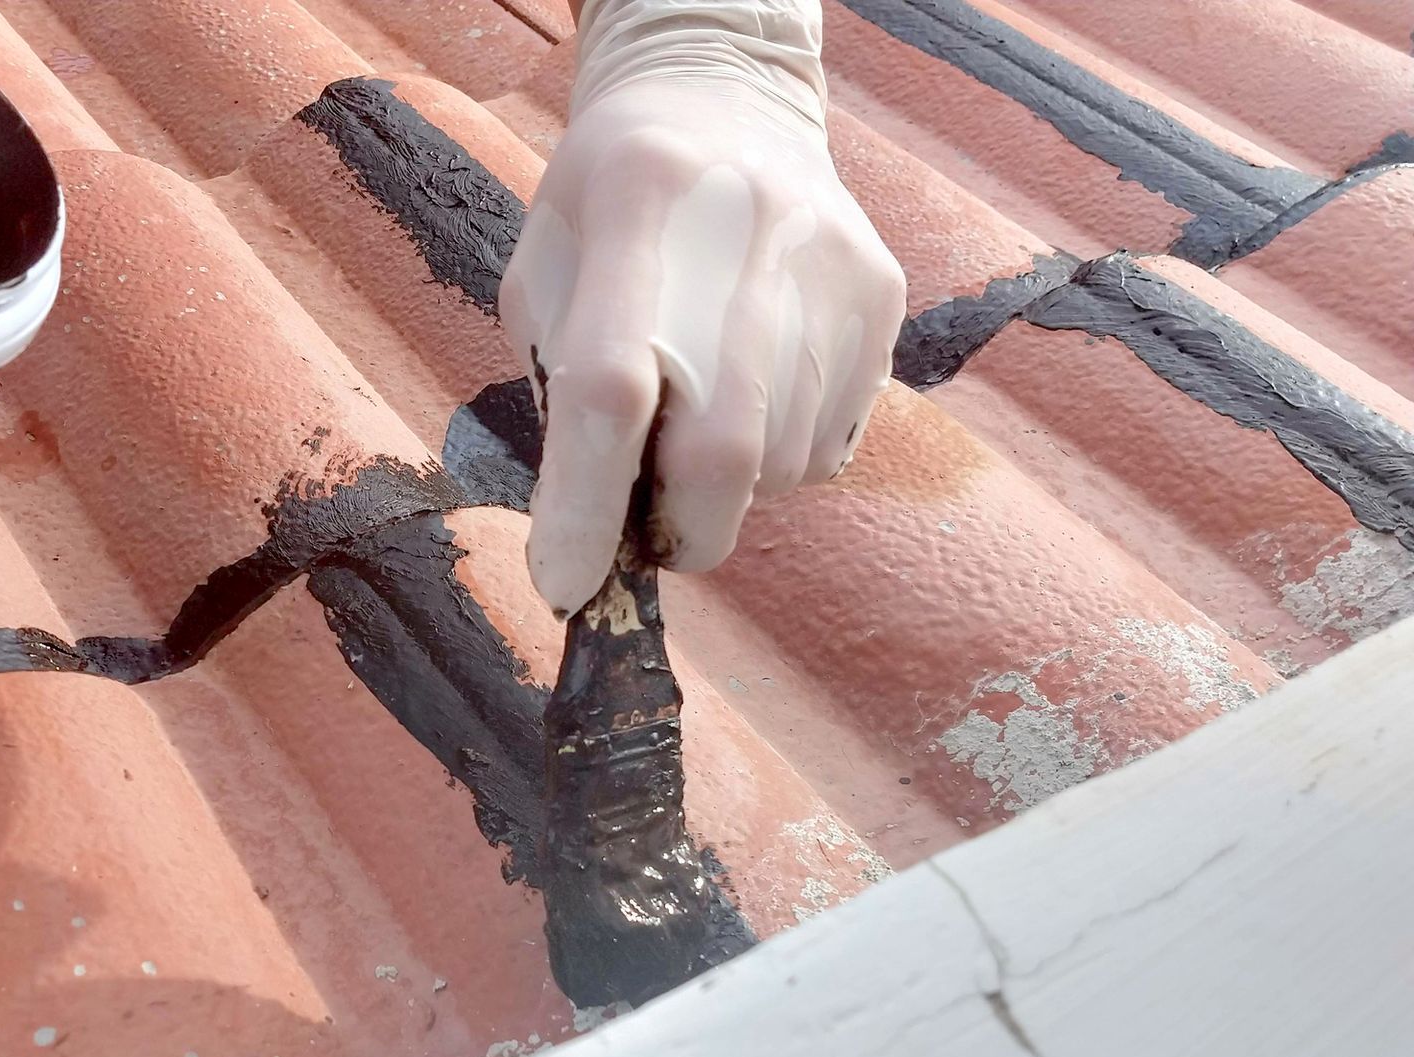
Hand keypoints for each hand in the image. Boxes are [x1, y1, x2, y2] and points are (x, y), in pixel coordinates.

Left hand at [502, 34, 905, 616]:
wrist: (725, 101)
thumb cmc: (608, 207)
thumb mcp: (546, 272)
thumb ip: (557, 391)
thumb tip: (589, 531)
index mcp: (634, 209)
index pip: (610, 387)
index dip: (584, 505)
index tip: (564, 585)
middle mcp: (745, 234)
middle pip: (723, 450)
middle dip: (677, 533)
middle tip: (647, 539)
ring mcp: (828, 267)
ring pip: (780, 467)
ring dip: (726, 494)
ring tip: (696, 427)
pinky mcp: (880, 294)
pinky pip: (829, 445)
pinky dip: (778, 461)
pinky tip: (752, 398)